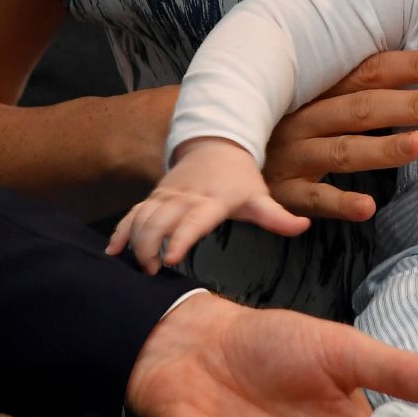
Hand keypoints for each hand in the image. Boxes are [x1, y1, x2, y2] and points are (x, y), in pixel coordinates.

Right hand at [108, 138, 309, 272]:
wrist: (217, 145)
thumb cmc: (239, 179)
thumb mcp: (260, 196)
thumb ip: (278, 216)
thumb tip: (304, 226)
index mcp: (211, 200)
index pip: (194, 220)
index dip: (181, 238)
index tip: (171, 258)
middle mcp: (184, 197)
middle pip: (159, 221)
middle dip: (149, 245)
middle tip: (150, 271)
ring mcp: (165, 196)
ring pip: (142, 217)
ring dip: (133, 240)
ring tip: (133, 266)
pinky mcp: (153, 197)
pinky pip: (132, 213)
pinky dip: (120, 231)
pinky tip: (112, 252)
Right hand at [262, 49, 417, 222]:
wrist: (213, 149)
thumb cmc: (281, 121)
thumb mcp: (313, 97)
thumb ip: (359, 86)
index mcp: (318, 90)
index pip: (370, 72)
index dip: (410, 66)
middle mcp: (305, 118)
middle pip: (362, 108)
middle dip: (410, 103)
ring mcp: (292, 155)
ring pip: (342, 151)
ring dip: (381, 148)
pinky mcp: (281, 192)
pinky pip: (312, 199)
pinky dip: (339, 203)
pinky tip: (368, 207)